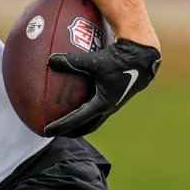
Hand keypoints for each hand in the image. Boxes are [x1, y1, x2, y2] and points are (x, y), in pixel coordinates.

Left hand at [45, 38, 161, 136]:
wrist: (142, 56)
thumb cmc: (118, 60)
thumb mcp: (92, 61)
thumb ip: (71, 61)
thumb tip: (50, 61)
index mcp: (102, 104)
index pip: (77, 120)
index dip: (61, 126)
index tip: (47, 130)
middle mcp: (108, 107)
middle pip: (87, 126)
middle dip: (71, 131)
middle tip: (55, 133)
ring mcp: (113, 103)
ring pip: (94, 119)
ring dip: (80, 123)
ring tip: (66, 123)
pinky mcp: (115, 95)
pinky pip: (98, 107)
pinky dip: (87, 110)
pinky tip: (79, 100)